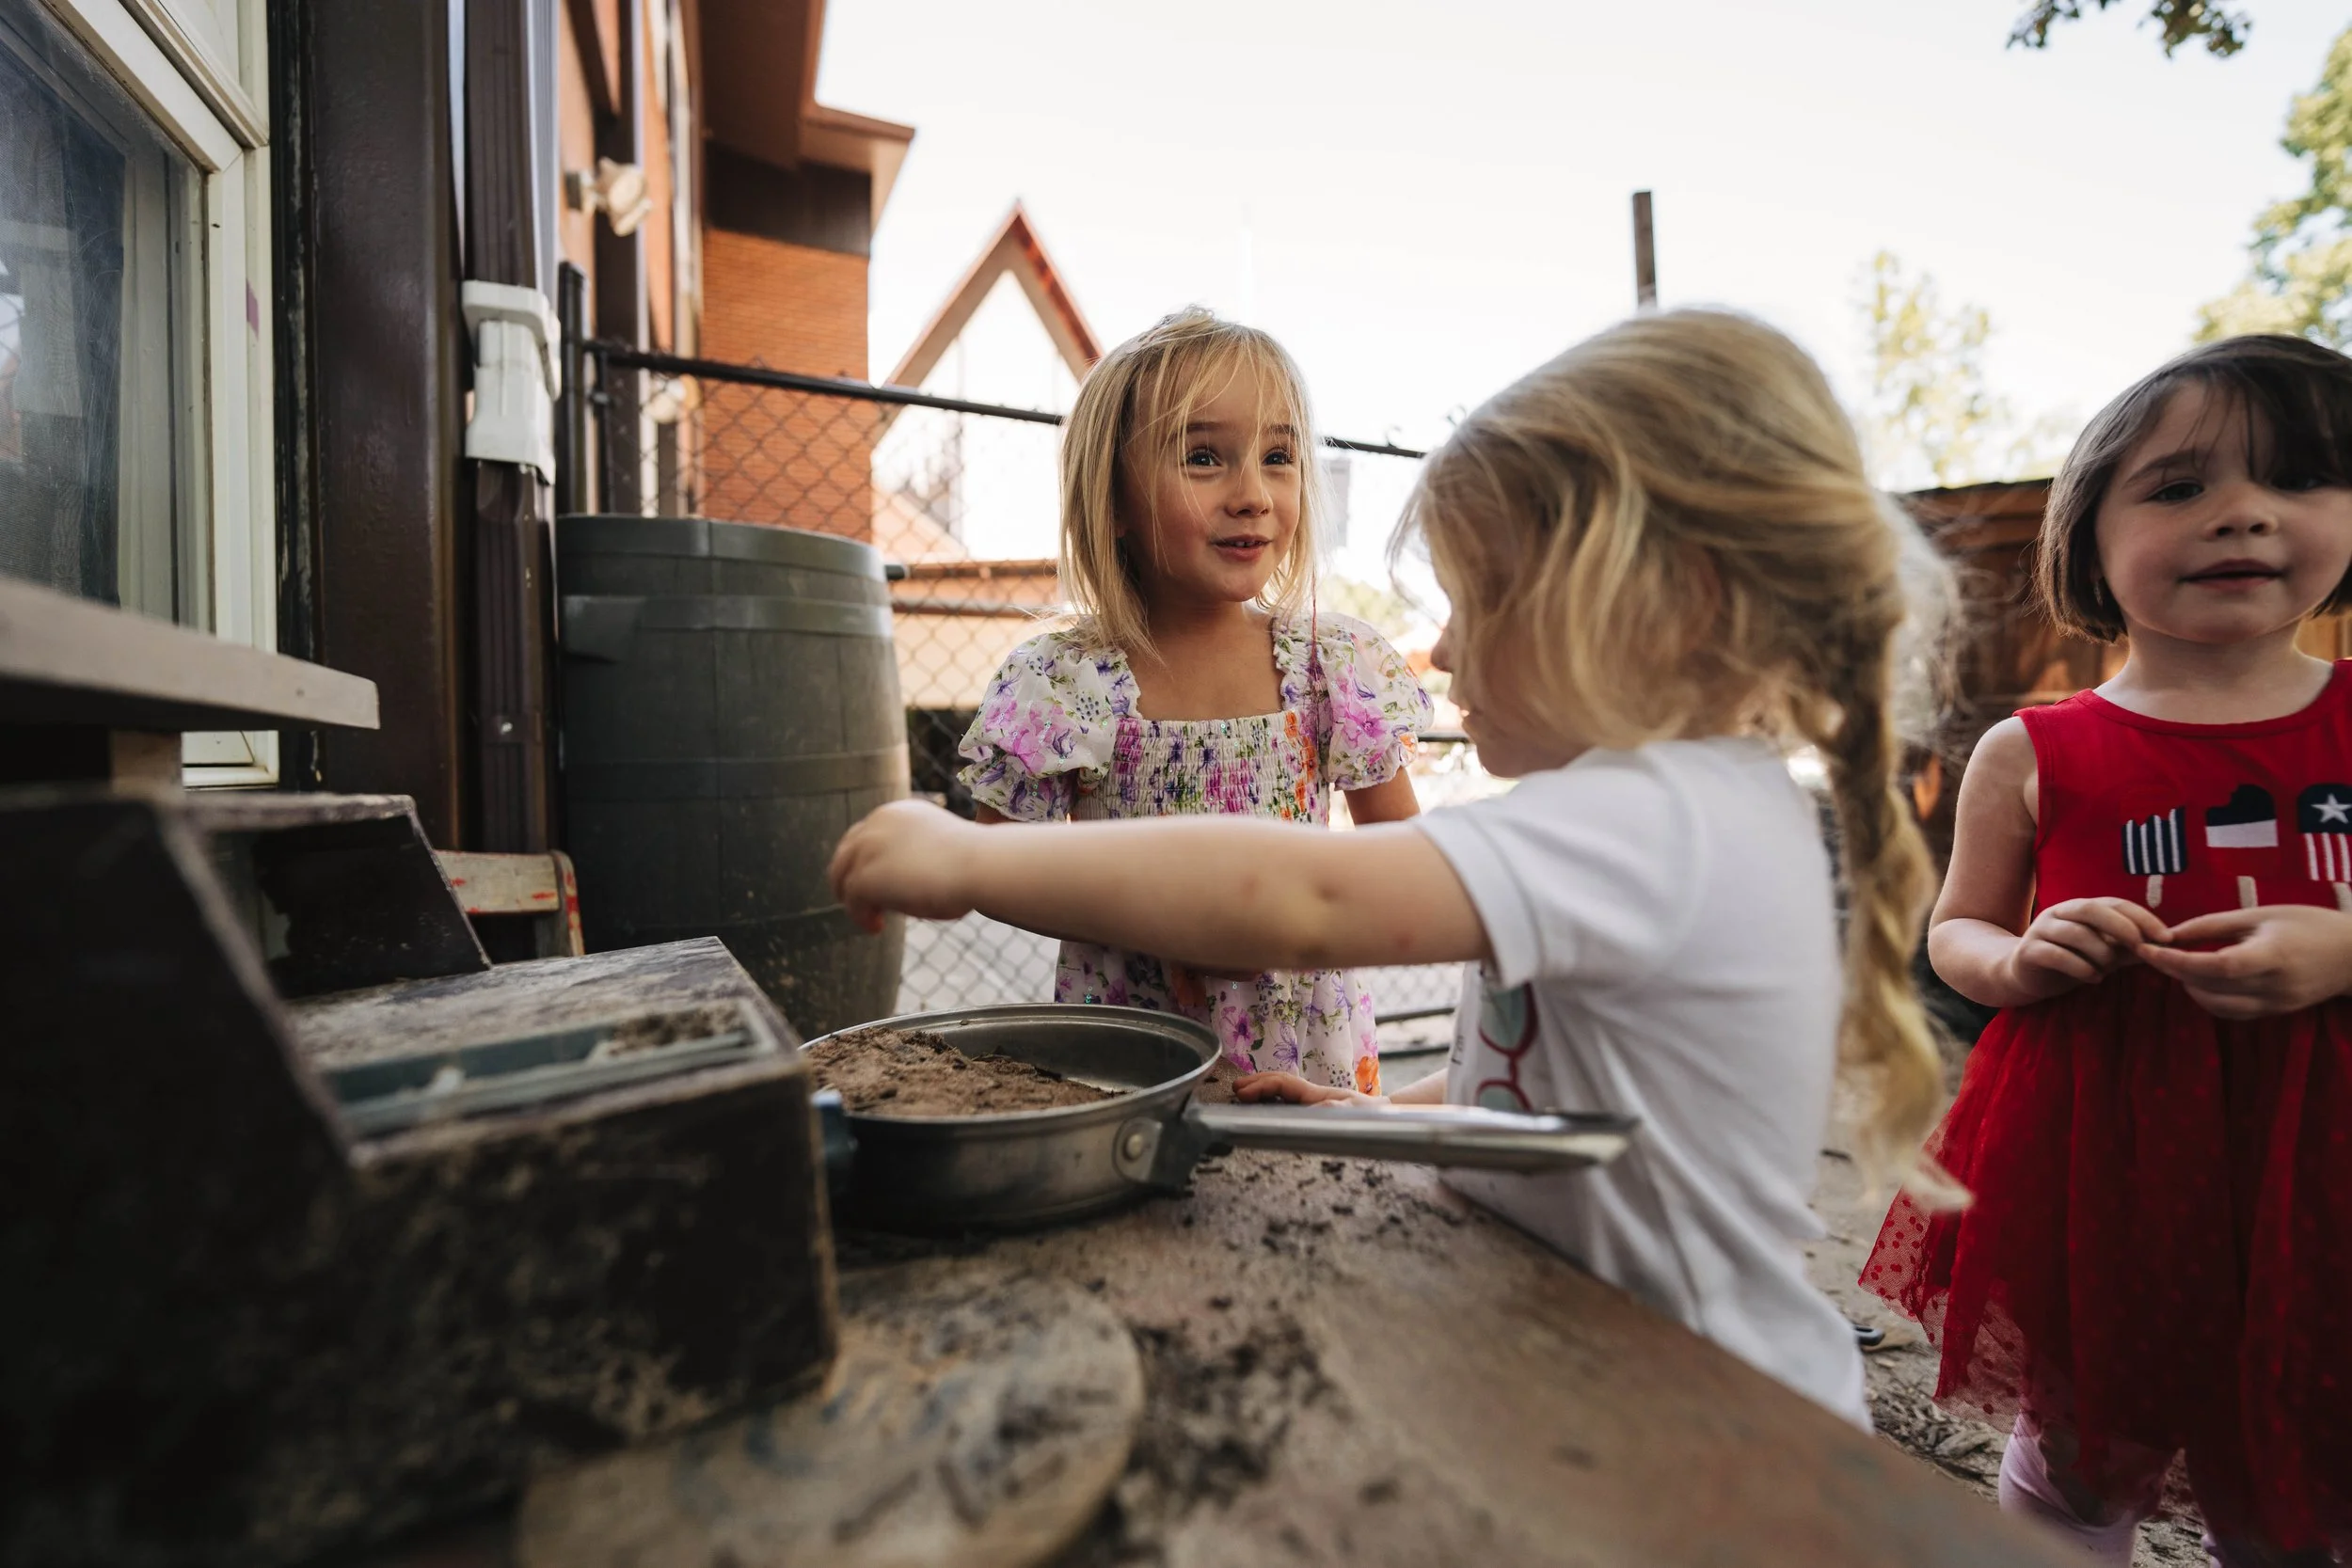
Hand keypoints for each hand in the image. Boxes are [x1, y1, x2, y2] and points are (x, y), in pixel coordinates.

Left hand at [828, 799, 984, 932]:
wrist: (981, 865)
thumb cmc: (976, 864)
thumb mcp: (942, 849)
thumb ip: (917, 856)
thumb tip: (912, 881)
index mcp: (899, 812)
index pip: (867, 834)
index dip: (867, 860)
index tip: (877, 882)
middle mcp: (878, 822)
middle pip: (846, 853)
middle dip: (850, 878)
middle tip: (863, 903)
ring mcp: (867, 848)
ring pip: (843, 877)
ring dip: (855, 900)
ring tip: (872, 919)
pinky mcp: (864, 877)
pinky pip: (852, 901)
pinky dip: (861, 917)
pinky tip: (877, 927)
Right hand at [1233, 1071, 1387, 1108]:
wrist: (1391, 1120)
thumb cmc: (1374, 1118)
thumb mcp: (1355, 1114)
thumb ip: (1334, 1110)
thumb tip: (1316, 1108)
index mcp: (1316, 1094)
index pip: (1281, 1083)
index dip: (1260, 1086)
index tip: (1241, 1093)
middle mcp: (1313, 1097)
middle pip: (1278, 1083)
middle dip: (1256, 1083)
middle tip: (1236, 1088)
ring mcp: (1315, 1105)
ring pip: (1283, 1092)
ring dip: (1262, 1091)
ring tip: (1244, 1096)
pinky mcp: (1318, 1116)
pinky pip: (1290, 1104)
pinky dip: (1273, 1102)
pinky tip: (1267, 1110)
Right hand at [1999, 897, 2168, 999]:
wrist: (2024, 975)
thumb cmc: (2070, 960)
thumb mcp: (2104, 953)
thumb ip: (2129, 949)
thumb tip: (2167, 949)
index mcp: (2081, 908)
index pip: (2115, 903)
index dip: (2142, 917)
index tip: (2167, 937)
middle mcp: (2060, 912)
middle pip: (2092, 910)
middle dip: (2122, 928)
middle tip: (2141, 949)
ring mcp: (2041, 930)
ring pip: (2075, 933)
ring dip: (2100, 954)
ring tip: (2107, 971)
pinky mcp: (2028, 951)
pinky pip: (2056, 955)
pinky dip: (2080, 968)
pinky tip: (2093, 978)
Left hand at [2139, 904, 2351, 1019]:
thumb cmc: (2308, 924)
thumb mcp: (2261, 914)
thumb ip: (2213, 925)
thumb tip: (2170, 933)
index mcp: (2272, 955)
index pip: (2217, 966)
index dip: (2178, 961)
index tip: (2148, 949)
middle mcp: (2274, 986)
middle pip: (2211, 987)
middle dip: (2175, 971)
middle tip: (2151, 953)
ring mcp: (2276, 1004)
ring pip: (2218, 1006)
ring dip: (2189, 988)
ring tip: (2176, 965)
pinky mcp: (2276, 1013)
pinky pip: (2233, 1013)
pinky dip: (2210, 1000)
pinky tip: (2201, 981)